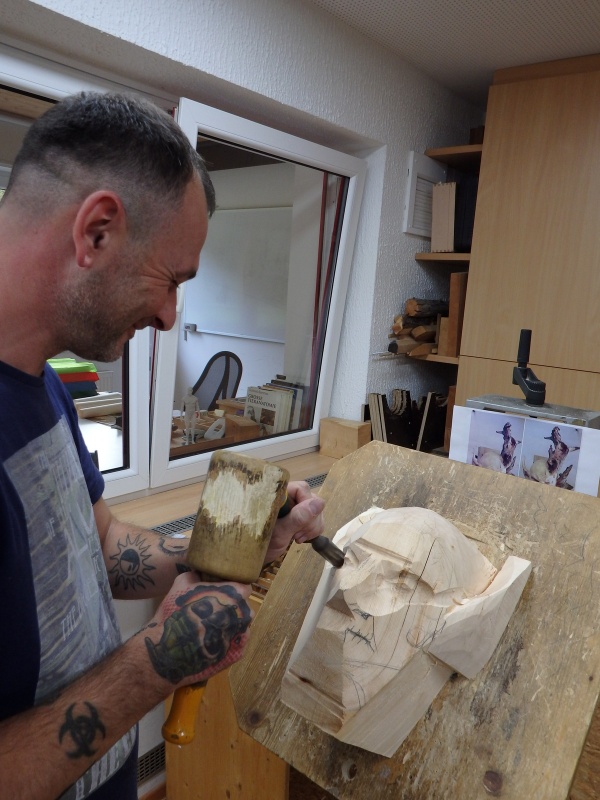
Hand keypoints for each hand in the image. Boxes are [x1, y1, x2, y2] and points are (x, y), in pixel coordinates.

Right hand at [142, 572, 252, 688]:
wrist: (168, 651)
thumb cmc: (175, 612)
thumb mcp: (182, 583)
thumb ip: (197, 575)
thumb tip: (200, 573)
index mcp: (236, 594)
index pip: (243, 587)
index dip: (233, 588)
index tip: (221, 592)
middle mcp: (245, 615)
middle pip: (243, 607)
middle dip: (231, 607)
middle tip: (212, 611)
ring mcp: (243, 636)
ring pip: (241, 625)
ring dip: (230, 624)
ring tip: (209, 628)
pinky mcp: (237, 654)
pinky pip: (236, 642)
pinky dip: (227, 641)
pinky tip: (210, 641)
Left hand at [264, 480, 324, 563]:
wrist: (256, 558)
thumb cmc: (262, 544)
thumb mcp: (280, 533)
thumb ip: (298, 518)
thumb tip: (318, 503)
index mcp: (278, 495)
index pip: (302, 489)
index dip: (306, 505)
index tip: (301, 524)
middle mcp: (287, 497)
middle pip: (311, 499)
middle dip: (310, 519)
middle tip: (298, 535)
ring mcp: (294, 506)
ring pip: (316, 509)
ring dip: (312, 526)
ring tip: (298, 538)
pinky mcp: (298, 516)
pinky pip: (316, 518)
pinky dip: (313, 530)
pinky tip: (301, 538)